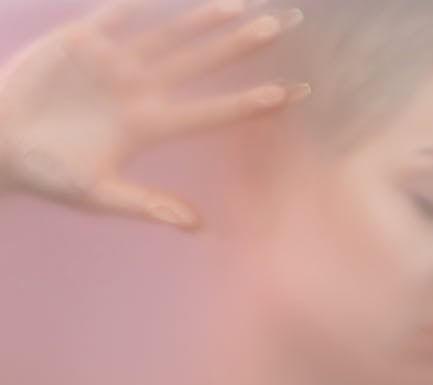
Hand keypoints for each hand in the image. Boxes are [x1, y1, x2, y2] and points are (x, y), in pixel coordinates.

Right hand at [0, 0, 308, 227]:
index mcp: (150, 125)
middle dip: (243, 44)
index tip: (296, 94)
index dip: (253, 101)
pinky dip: (136, 0)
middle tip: (288, 25)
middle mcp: (143, 90)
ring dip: (204, 18)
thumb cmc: (47, 173)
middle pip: (204, 63)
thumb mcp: (97, 194)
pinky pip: (115, 14)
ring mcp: (116, 64)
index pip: (215, 111)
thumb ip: (147, 205)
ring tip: (241, 3)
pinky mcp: (82, 41)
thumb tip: (198, 226)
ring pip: (170, 34)